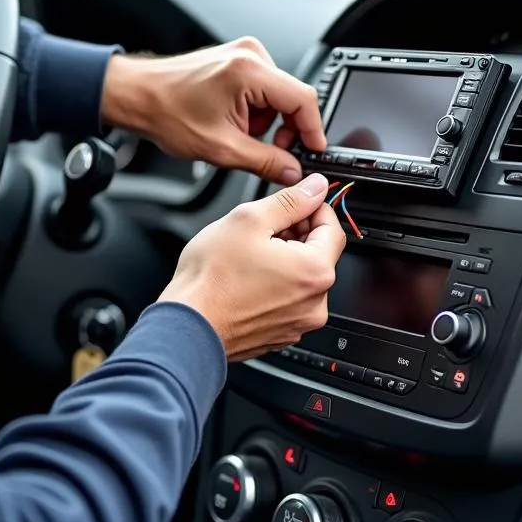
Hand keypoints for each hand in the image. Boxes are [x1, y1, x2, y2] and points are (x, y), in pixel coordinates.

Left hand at [101, 38, 327, 185]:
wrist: (137, 96)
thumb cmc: (165, 112)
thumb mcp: (221, 148)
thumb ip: (265, 162)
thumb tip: (292, 171)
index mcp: (249, 70)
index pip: (303, 99)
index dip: (313, 129)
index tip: (313, 150)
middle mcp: (251, 55)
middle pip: (292, 97)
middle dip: (285, 129)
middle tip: (273, 153)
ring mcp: (244, 54)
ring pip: (277, 96)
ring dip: (267, 122)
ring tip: (238, 136)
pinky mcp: (237, 60)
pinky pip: (263, 90)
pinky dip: (256, 112)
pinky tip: (234, 123)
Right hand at [160, 173, 346, 360]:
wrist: (188, 326)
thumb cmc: (211, 280)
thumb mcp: (249, 219)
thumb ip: (290, 200)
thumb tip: (315, 188)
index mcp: (314, 272)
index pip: (333, 228)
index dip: (313, 208)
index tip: (296, 202)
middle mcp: (315, 303)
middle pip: (318, 254)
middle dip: (296, 235)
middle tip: (263, 228)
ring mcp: (298, 322)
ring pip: (302, 278)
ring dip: (284, 260)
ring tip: (250, 255)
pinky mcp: (281, 333)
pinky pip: (288, 300)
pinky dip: (275, 285)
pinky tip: (248, 278)